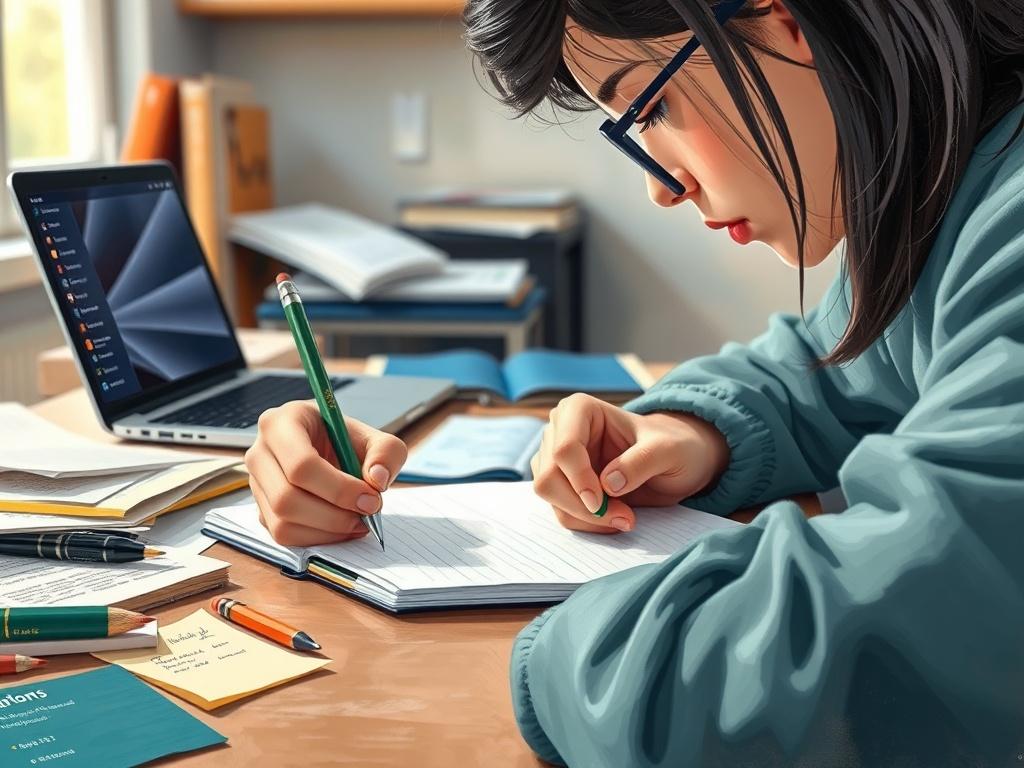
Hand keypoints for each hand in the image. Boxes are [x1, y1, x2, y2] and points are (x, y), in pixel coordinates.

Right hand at [244, 400, 407, 546]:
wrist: (329, 450)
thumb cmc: (346, 441)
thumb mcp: (375, 438)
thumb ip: (386, 453)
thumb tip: (376, 480)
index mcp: (282, 423)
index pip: (301, 465)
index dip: (339, 489)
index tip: (371, 498)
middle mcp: (259, 452)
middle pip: (287, 498)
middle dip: (333, 514)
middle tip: (367, 513)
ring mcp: (256, 483)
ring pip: (282, 521)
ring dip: (327, 530)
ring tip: (357, 522)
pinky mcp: (261, 509)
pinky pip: (283, 535)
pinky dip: (317, 538)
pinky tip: (342, 528)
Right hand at [529, 393, 729, 533]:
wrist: (676, 462)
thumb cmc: (673, 446)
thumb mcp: (669, 450)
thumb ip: (641, 462)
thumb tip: (608, 484)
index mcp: (579, 409)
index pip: (564, 449)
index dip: (580, 480)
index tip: (605, 502)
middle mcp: (560, 431)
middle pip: (548, 478)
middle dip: (583, 507)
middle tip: (623, 518)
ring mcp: (555, 459)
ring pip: (550, 498)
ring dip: (586, 518)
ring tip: (625, 518)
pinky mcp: (560, 484)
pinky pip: (561, 511)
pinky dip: (587, 523)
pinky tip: (615, 518)